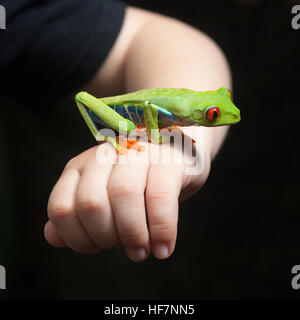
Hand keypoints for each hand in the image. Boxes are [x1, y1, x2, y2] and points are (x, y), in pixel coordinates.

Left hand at [45, 132, 210, 261]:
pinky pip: (160, 195)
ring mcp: (138, 152)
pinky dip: (162, 228)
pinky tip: (164, 248)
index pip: (61, 206)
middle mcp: (105, 155)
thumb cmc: (137, 183)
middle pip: (91, 202)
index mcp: (82, 167)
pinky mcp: (168, 159)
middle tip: (128, 250)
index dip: (76, 237)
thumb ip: (76, 215)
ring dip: (133, 234)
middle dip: (107, 237)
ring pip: (123, 193)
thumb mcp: (103, 198)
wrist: (176, 155)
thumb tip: (52, 237)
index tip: (97, 247)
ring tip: (144, 252)